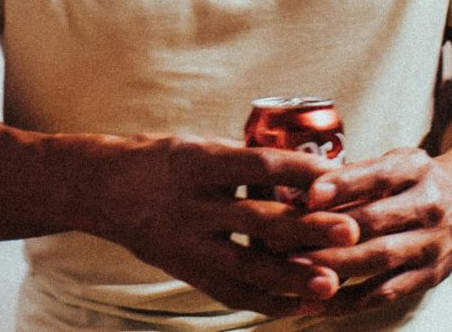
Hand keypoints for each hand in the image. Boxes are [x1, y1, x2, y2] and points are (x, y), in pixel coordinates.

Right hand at [98, 135, 354, 317]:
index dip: (298, 171)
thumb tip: (300, 173)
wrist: (101, 190)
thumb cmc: (160, 161)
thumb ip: (243, 163)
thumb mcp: (197, 146)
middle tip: (350, 231)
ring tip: (332, 283)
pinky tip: (300, 306)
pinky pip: (230, 293)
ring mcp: (187, 242)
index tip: (336, 176)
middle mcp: (192, 204)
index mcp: (197, 163)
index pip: (256, 165)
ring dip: (292, 276)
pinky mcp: (185, 270)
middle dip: (306, 228)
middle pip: (256, 219)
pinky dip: (267, 302)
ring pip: (245, 265)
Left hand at [288, 148, 451, 314]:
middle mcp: (428, 206)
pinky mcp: (429, 277)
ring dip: (334, 267)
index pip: (379, 175)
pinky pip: (385, 293)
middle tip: (283, 240)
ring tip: (294, 271)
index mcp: (416, 170)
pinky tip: (315, 302)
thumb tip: (303, 193)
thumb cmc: (416, 179)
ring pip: (379, 259)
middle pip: (375, 222)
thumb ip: (356, 175)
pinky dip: (349, 301)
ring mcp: (431, 245)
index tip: (310, 195)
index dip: (344, 185)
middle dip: (327, 233)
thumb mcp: (395, 160)